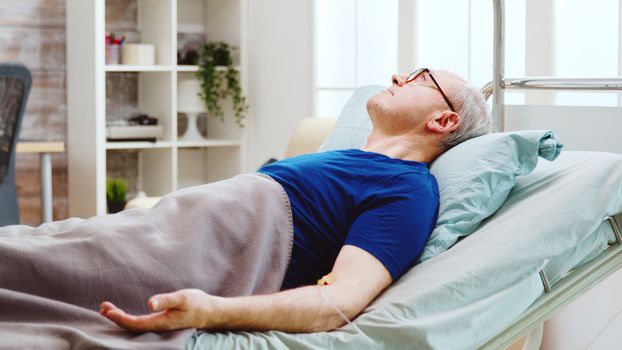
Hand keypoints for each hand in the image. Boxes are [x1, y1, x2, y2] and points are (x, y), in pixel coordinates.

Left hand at [100, 289, 219, 331]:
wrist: (211, 312)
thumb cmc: (198, 303)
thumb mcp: (183, 298)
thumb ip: (166, 300)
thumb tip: (149, 303)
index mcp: (162, 322)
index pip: (135, 323)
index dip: (120, 318)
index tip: (107, 310)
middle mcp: (159, 327)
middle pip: (132, 326)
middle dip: (116, 318)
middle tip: (103, 307)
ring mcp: (161, 325)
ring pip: (136, 325)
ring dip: (121, 318)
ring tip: (108, 310)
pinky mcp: (163, 322)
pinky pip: (142, 323)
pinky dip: (130, 317)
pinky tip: (126, 313)